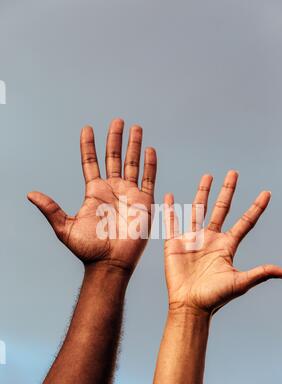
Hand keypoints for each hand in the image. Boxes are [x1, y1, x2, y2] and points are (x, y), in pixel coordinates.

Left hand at [28, 118, 156, 272]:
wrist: (110, 263)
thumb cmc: (88, 249)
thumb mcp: (64, 228)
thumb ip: (51, 209)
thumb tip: (30, 194)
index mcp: (95, 192)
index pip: (90, 162)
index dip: (88, 145)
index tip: (87, 128)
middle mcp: (112, 189)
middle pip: (114, 157)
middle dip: (115, 138)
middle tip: (117, 121)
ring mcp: (129, 194)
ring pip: (132, 164)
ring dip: (133, 146)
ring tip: (135, 128)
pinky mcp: (144, 202)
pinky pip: (148, 179)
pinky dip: (149, 165)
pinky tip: (149, 150)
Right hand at [164, 170, 281, 315]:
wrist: (189, 306)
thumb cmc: (214, 297)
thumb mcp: (240, 283)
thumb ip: (260, 273)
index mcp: (227, 246)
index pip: (245, 222)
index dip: (256, 208)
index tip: (267, 193)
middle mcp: (210, 239)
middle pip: (221, 209)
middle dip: (228, 191)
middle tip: (233, 173)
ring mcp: (192, 240)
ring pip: (198, 210)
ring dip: (203, 193)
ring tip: (207, 177)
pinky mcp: (174, 244)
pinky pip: (171, 223)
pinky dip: (170, 210)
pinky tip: (169, 197)